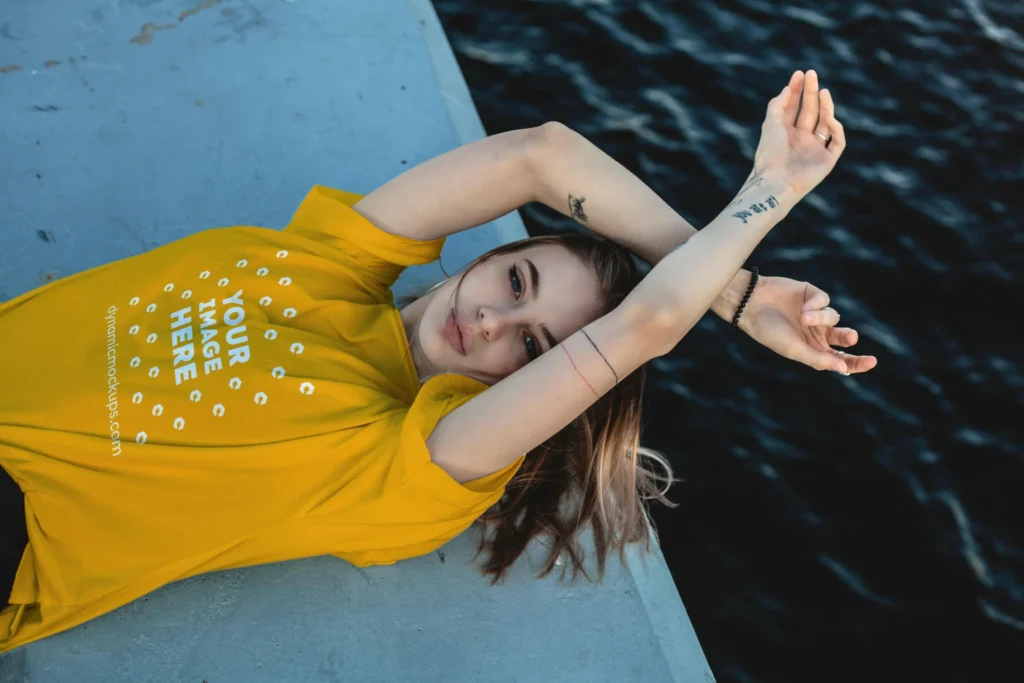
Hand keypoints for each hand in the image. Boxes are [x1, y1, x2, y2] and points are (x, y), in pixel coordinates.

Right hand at [738, 274, 876, 374]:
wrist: (751, 304)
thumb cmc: (769, 331)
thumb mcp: (794, 349)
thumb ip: (818, 359)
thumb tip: (843, 369)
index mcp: (812, 350)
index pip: (840, 359)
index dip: (857, 362)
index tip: (871, 362)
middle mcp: (816, 333)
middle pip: (843, 338)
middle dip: (848, 337)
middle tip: (850, 337)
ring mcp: (815, 313)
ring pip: (833, 316)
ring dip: (821, 318)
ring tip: (803, 317)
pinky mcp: (811, 295)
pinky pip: (825, 300)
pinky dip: (816, 304)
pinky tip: (804, 307)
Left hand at [753, 70, 846, 198]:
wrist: (776, 182)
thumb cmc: (770, 154)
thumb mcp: (770, 125)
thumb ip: (778, 105)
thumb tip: (788, 88)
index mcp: (785, 133)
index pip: (793, 107)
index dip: (797, 90)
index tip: (800, 74)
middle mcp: (801, 140)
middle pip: (809, 111)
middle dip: (811, 92)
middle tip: (812, 74)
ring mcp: (814, 149)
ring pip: (825, 123)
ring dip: (825, 106)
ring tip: (823, 90)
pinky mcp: (827, 160)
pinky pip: (837, 141)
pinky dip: (835, 129)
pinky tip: (828, 118)